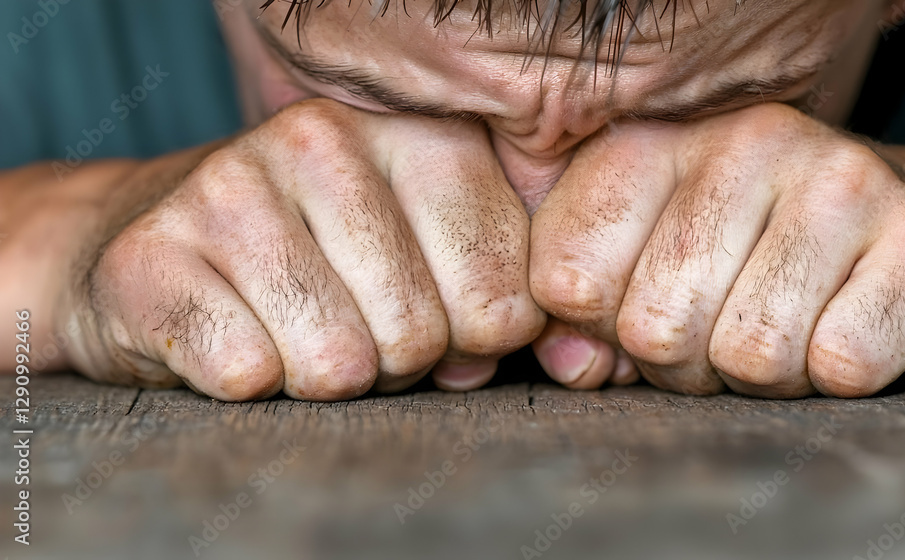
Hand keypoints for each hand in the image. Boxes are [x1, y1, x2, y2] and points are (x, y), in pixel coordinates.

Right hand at [59, 99, 543, 400]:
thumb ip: (485, 298)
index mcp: (416, 133)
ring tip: (297, 335)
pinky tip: (236, 336)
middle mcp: (323, 139)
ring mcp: (231, 185)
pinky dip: (250, 386)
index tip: (436, 320)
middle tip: (356, 331)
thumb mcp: (425, 261)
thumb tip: (483, 354)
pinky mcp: (152, 250)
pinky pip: (250, 375)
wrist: (165, 247)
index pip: (499, 293)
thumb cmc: (320, 263)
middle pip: (417, 333)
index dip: (473, 342)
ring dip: (323, 379)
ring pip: (337, 362)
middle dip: (394, 365)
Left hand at [529, 103, 904, 397]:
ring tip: (790, 328)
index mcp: (657, 141)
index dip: (598, 330)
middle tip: (727, 330)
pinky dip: (837, 379)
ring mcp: (842, 182)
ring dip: (764, 376)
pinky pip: (838, 365)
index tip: (642, 313)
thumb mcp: (648, 270)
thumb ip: (585, 311)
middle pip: (653, 326)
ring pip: (747, 354)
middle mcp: (747, 141)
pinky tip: (847, 330)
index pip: (565, 276)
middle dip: (685, 364)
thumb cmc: (756, 263)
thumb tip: (570, 365)